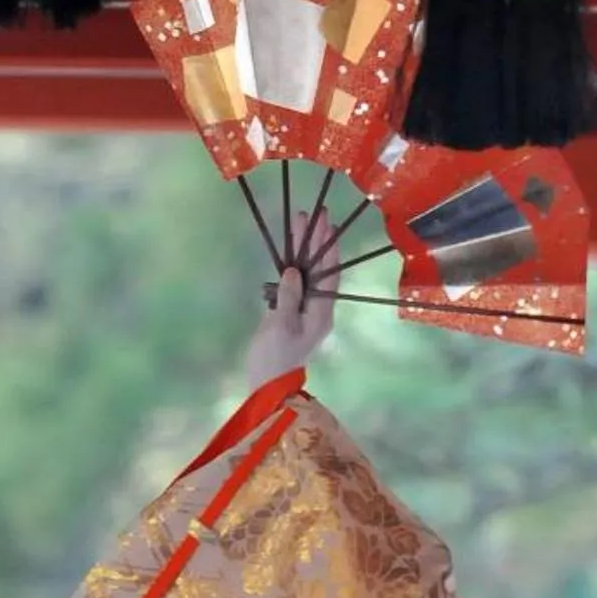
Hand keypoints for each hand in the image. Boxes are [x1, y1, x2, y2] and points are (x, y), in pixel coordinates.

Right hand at [246, 209, 336, 389]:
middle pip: (320, 269)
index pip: (330, 273)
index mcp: (322, 312)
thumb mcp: (281, 326)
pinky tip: (289, 250)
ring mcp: (305, 310)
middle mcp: (318, 308)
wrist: (267, 384)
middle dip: (317, 241)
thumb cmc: (275, 357)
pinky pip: (295, 283)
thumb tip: (294, 270)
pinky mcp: (291, 312)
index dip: (328, 246)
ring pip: (307, 273)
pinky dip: (293, 265)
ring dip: (304, 249)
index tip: (327, 222)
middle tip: (315, 213)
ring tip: (300, 223)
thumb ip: (288, 297)